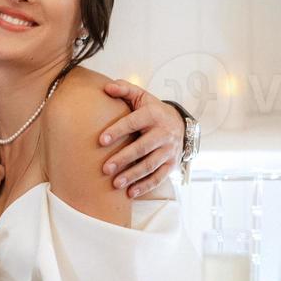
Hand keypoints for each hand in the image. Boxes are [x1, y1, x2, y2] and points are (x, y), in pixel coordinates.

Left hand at [99, 80, 184, 197]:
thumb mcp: (141, 96)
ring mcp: (169, 150)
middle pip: (142, 148)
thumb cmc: (152, 110)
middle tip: (105, 168)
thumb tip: (106, 87)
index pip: (133, 122)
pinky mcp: (172, 164)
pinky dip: (145, 186)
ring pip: (150, 165)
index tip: (101, 141)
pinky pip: (159, 177)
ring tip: (115, 184)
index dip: (117, 131)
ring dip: (133, 176)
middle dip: (123, 159)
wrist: (180, 124)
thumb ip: (124, 89)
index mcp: (153, 115)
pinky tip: (130, 193)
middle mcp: (163, 133)